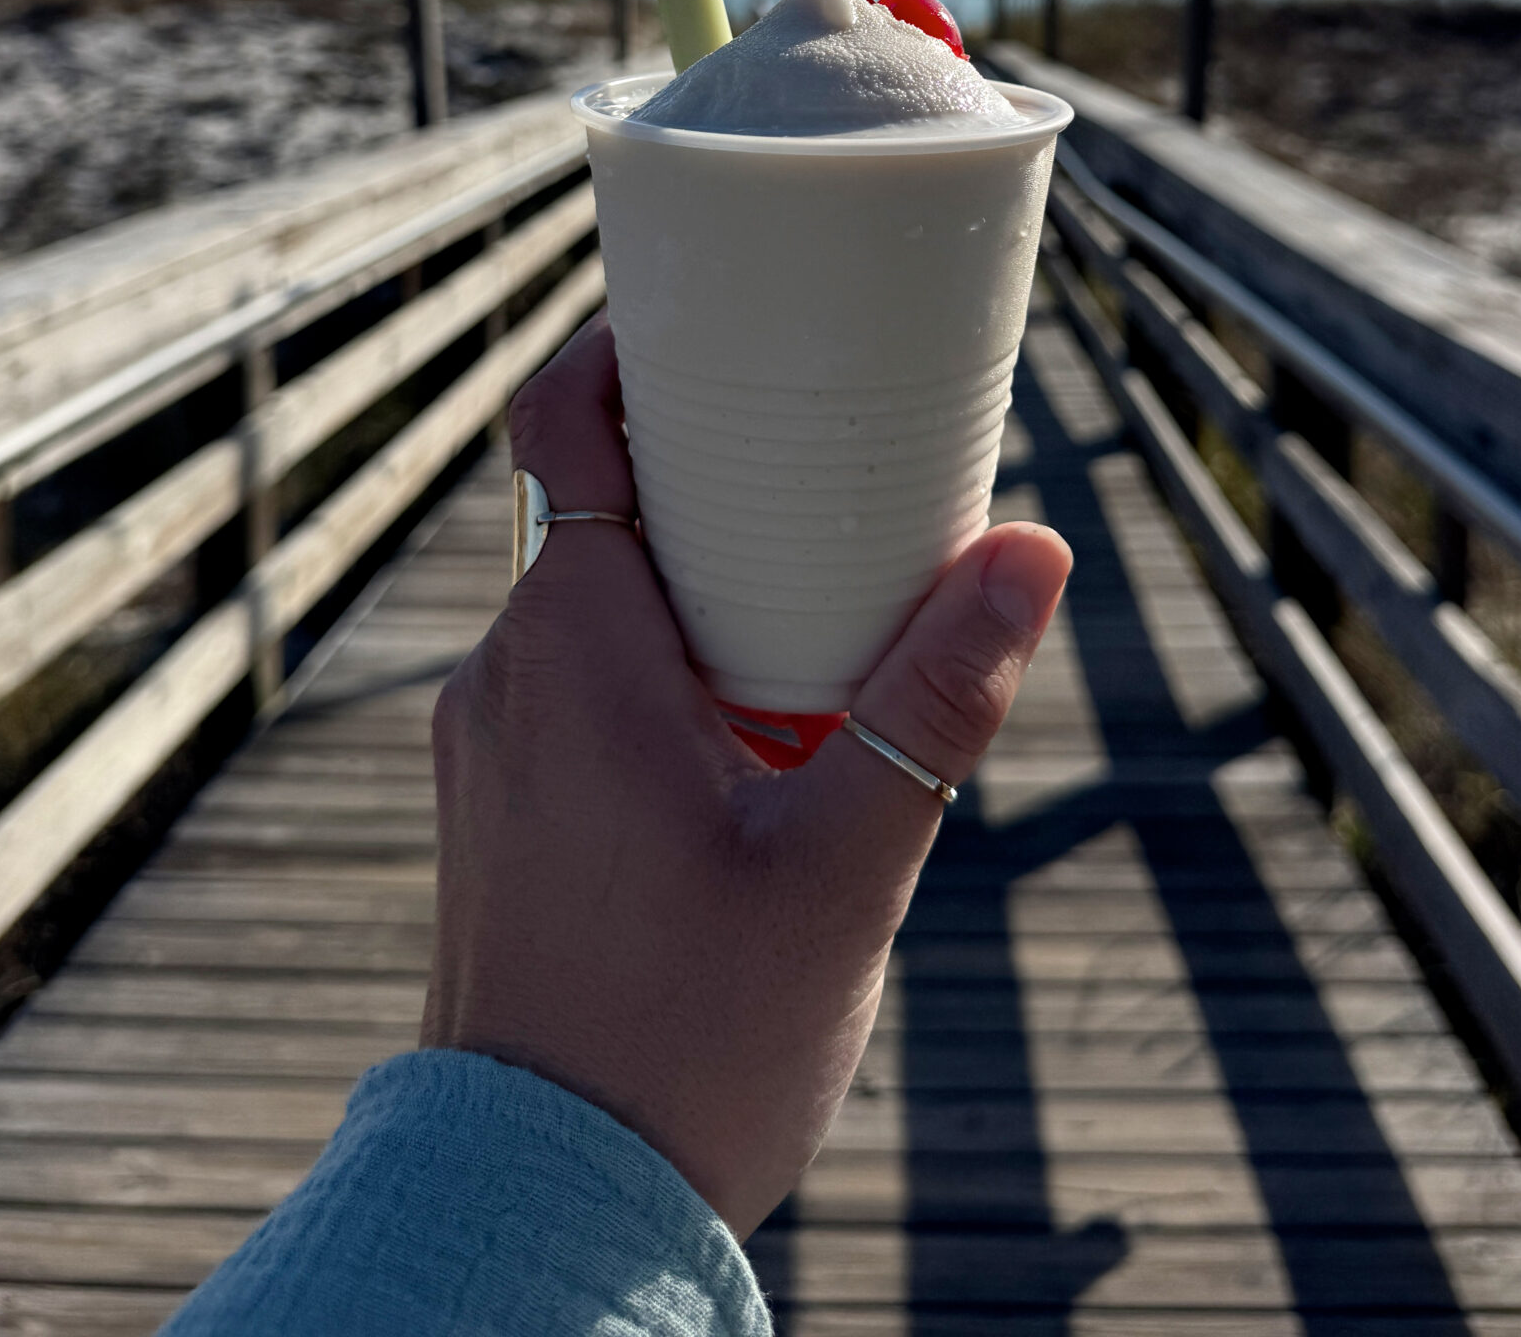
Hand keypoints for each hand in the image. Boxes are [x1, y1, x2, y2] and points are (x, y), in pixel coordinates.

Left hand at [421, 314, 1071, 1239]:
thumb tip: (1032, 547)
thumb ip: (934, 700)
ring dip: (687, 570)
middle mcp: (505, 674)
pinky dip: (655, 654)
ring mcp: (488, 747)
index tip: (720, 311)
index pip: (562, 418)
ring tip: (814, 590)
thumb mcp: (846, 863)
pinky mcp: (497, 812)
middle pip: (590, 497)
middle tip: (823, 447)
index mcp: (572, 646)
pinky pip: (571, 679)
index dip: (627, 341)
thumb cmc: (688, 1039)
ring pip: (584, 596)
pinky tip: (754, 720)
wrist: (544, 1209)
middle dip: (704, 461)